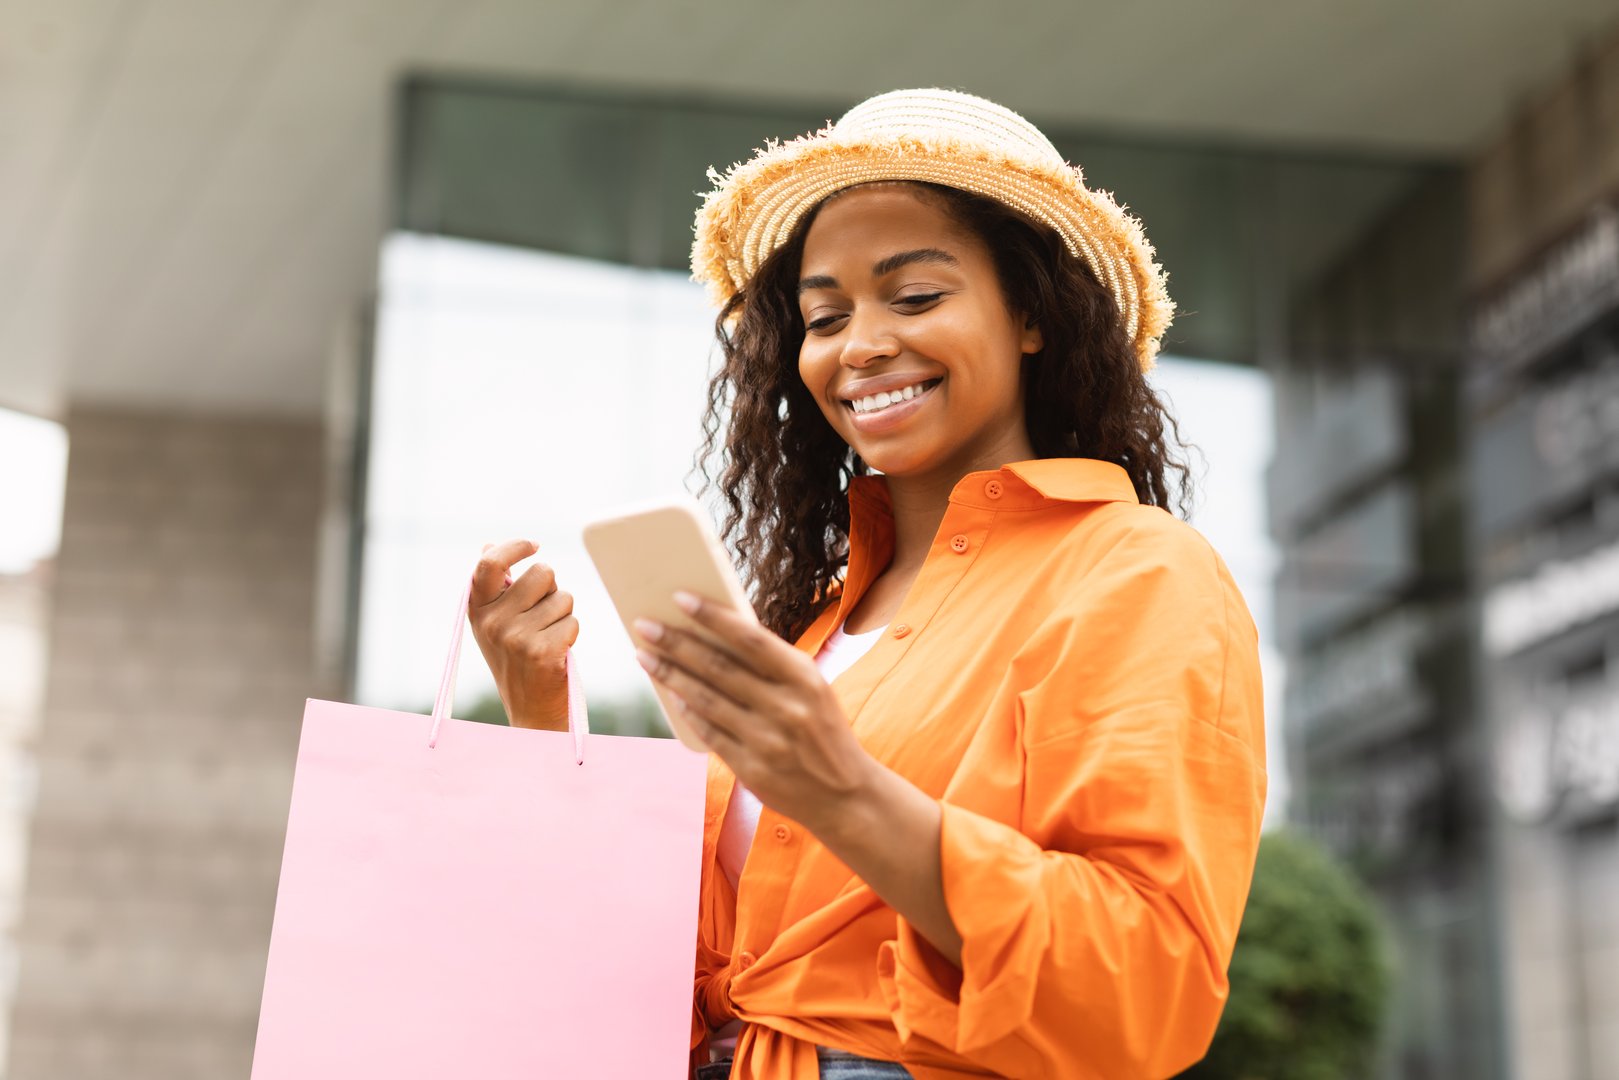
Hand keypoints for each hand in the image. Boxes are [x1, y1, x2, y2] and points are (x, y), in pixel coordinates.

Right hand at [467, 539, 578, 730]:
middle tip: (543, 616)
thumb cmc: (517, 661)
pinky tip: (557, 652)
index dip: (514, 547)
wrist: (531, 712)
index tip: (534, 545)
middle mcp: (492, 623)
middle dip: (552, 589)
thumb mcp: (495, 624)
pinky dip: (571, 634)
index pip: (489, 564)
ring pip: (563, 598)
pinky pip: (573, 621)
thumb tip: (488, 545)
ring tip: (548, 638)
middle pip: (542, 573)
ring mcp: (516, 637)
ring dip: (563, 615)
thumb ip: (494, 587)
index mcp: (478, 611)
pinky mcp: (542, 651)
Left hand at [630, 591, 874, 832]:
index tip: (680, 598)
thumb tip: (716, 635)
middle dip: (676, 643)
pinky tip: (671, 695)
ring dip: (670, 675)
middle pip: (718, 667)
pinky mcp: (753, 769)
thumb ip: (773, 666)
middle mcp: (786, 707)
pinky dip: (688, 712)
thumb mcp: (812, 689)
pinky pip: (710, 733)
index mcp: (805, 677)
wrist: (846, 795)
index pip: (750, 638)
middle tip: (644, 625)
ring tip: (645, 656)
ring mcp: (768, 740)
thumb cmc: (822, 730)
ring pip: (706, 699)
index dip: (713, 617)